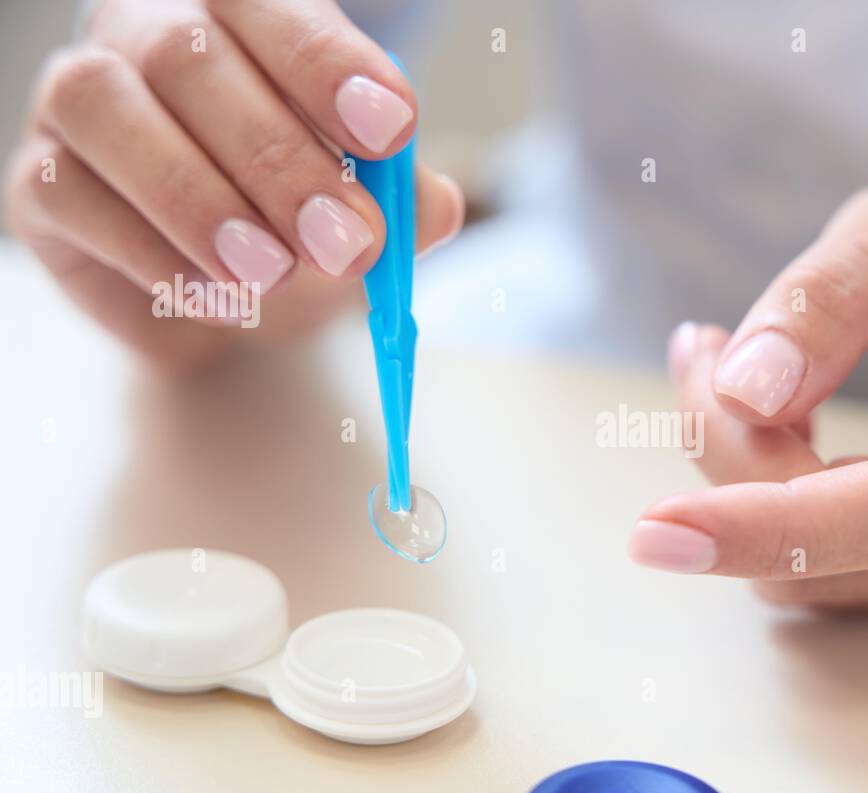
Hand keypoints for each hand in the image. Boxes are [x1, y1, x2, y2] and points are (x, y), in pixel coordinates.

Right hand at [4, 0, 463, 369]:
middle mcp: (143, 34)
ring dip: (199, 200)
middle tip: (346, 242)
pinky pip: (70, 197)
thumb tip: (437, 207)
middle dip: (277, 158)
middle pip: (186, 56)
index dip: (326, 64)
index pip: (267, 5)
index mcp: (235, 14)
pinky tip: (223, 298)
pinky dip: (155, 255)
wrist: (217, 288)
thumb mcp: (361, 202)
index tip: (391, 131)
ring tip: (272, 275)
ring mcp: (78, 102)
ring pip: (105, 109)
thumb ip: (399, 196)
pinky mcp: (40, 182)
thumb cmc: (294, 217)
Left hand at [630, 181, 867, 610]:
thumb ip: (827, 296)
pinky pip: (821, 576)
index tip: (657, 531)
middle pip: (836, 542)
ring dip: (741, 481)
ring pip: (810, 575)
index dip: (781, 529)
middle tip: (701, 349)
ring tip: (751, 370)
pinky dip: (769, 508)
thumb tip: (746, 393)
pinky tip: (782, 426)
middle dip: (732, 457)